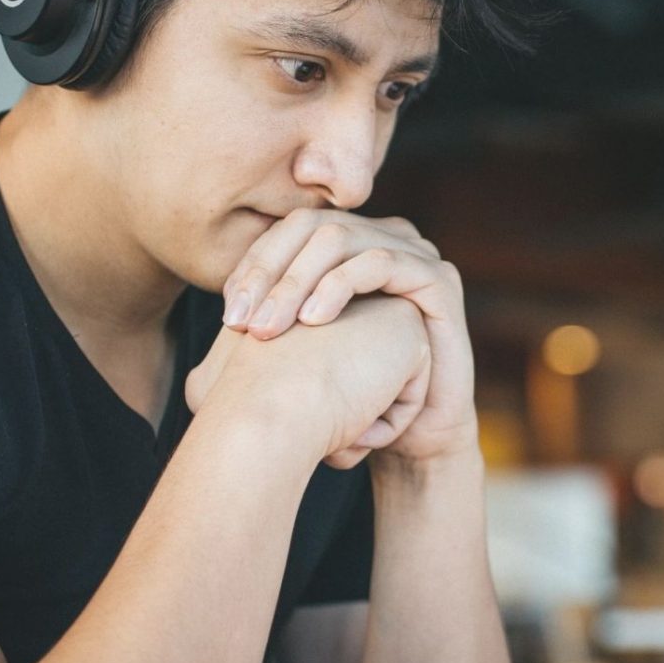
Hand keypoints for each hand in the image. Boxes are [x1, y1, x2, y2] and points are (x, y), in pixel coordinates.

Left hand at [220, 209, 477, 462]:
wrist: (414, 435)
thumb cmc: (356, 395)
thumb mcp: (304, 350)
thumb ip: (274, 316)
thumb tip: (225, 303)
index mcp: (352, 245)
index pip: (289, 231)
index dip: (254, 265)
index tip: (229, 316)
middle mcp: (384, 239)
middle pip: (311, 227)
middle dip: (269, 272)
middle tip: (242, 322)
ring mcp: (415, 254)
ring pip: (340, 239)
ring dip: (296, 281)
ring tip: (270, 328)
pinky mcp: (438, 279)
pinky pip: (380, 263)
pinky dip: (340, 285)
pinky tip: (313, 321)